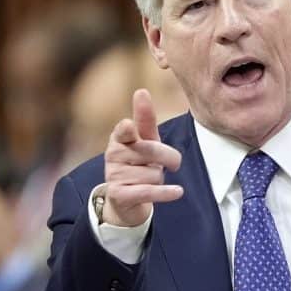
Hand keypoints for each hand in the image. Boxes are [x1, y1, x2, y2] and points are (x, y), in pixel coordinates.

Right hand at [102, 89, 182, 226]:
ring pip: (153, 174)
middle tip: (173, 164)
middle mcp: (113, 155)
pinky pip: (149, 191)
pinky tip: (177, 192)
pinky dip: (165, 193)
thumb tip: (141, 91)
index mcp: (119, 137)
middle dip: (169, 158)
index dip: (127, 130)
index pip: (124, 131)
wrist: (126, 199)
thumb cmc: (139, 163)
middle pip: (151, 151)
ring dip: (159, 179)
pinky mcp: (119, 195)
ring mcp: (114, 175)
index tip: (129, 126)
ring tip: (151, 180)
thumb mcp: (145, 140)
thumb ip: (146, 119)